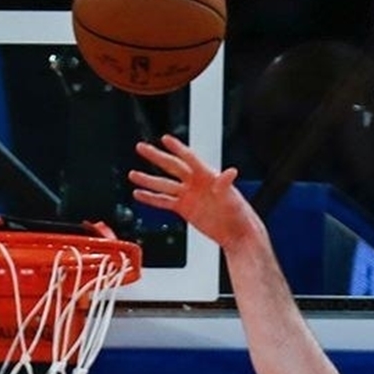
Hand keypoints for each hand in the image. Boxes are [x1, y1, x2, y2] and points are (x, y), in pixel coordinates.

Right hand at [127, 134, 254, 249]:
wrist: (237, 234)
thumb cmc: (240, 215)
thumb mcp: (234, 199)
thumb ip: (227, 185)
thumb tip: (230, 172)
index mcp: (208, 176)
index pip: (189, 158)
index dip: (177, 148)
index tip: (165, 139)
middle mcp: (196, 183)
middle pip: (172, 166)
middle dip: (156, 157)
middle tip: (142, 148)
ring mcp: (189, 195)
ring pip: (164, 185)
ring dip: (148, 180)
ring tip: (133, 174)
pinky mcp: (184, 208)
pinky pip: (164, 202)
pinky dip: (151, 198)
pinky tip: (139, 194)